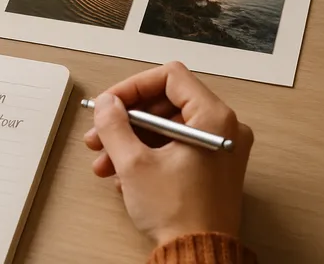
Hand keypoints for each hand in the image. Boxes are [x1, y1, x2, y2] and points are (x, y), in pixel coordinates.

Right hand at [83, 62, 252, 245]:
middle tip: (100, 134)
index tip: (111, 103)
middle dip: (127, 119)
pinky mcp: (212, 167)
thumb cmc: (180, 215)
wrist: (197, 257)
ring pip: (167, 127)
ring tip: (105, 161)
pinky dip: (147, 154)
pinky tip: (123, 175)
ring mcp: (219, 148)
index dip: (133, 86)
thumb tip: (107, 104)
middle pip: (166, 102)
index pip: (170, 77)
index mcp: (214, 118)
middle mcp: (223, 129)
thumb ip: (115, 124)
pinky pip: (175, 146)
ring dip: (131, 140)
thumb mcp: (134, 163)